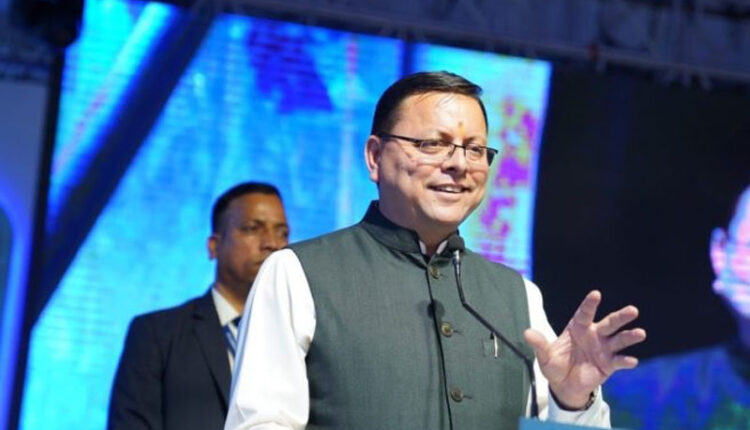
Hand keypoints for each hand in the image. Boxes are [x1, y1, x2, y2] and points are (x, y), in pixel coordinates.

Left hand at [523, 290, 645, 408]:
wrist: (564, 385)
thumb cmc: (555, 365)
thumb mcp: (545, 356)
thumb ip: (540, 344)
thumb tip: (527, 333)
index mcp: (578, 328)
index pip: (585, 313)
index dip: (590, 304)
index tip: (596, 294)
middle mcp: (594, 335)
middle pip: (609, 324)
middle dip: (621, 317)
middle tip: (633, 310)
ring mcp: (603, 349)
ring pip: (619, 340)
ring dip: (629, 337)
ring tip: (640, 333)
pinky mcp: (609, 365)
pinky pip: (618, 361)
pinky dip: (625, 361)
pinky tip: (631, 360)